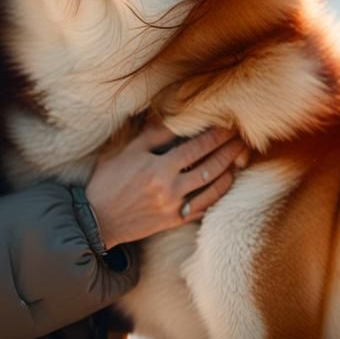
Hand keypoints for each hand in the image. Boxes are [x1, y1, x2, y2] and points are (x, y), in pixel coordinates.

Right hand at [85, 122, 249, 248]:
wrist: (97, 219)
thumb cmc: (108, 180)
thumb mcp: (126, 151)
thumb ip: (152, 134)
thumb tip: (174, 117)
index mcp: (158, 168)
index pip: (196, 148)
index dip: (215, 135)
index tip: (228, 124)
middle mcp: (170, 189)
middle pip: (209, 167)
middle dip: (228, 151)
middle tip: (242, 138)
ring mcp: (174, 207)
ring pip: (211, 189)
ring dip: (229, 172)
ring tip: (241, 157)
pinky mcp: (174, 221)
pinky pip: (203, 208)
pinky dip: (218, 195)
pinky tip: (226, 183)